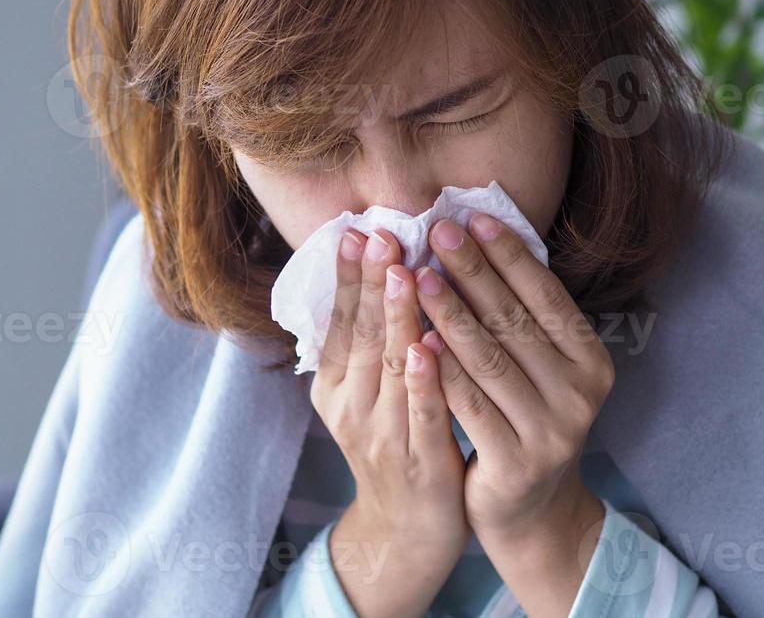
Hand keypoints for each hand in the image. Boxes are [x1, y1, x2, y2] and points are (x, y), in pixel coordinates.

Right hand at [309, 226, 469, 617]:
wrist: (405, 536)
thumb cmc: (395, 446)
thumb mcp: (367, 394)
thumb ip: (370, 341)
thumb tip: (376, 268)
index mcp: (335, 386)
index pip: (340, 321)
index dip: (348, 275)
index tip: (356, 229)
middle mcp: (350, 408)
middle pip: (361, 335)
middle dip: (371, 281)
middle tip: (382, 233)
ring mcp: (382, 437)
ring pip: (388, 369)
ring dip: (396, 318)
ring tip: (404, 272)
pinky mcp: (419, 465)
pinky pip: (421, 417)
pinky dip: (423, 382)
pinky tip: (428, 349)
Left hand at [413, 213, 615, 615]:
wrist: (528, 511)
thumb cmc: (523, 419)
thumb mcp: (539, 368)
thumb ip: (519, 316)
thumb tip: (479, 237)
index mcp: (591, 360)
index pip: (546, 295)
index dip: (509, 255)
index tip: (472, 217)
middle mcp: (580, 393)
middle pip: (515, 321)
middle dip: (473, 271)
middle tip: (436, 230)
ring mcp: (552, 430)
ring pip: (490, 359)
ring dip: (450, 312)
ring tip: (415, 274)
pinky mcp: (517, 462)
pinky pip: (470, 404)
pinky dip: (442, 369)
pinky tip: (415, 338)